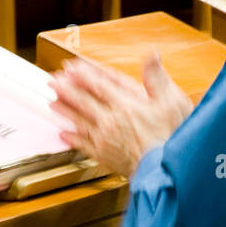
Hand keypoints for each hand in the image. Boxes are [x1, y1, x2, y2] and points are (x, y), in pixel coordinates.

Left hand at [49, 54, 193, 176]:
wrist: (166, 171)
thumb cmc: (173, 137)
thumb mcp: (173, 102)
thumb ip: (157, 78)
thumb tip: (151, 55)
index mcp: (126, 104)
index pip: (99, 84)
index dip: (83, 74)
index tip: (71, 66)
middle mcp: (110, 120)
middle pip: (83, 100)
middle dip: (66, 88)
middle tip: (52, 80)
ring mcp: (105, 139)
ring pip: (79, 120)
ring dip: (64, 110)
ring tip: (52, 101)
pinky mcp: (104, 156)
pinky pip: (82, 144)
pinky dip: (71, 138)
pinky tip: (63, 133)